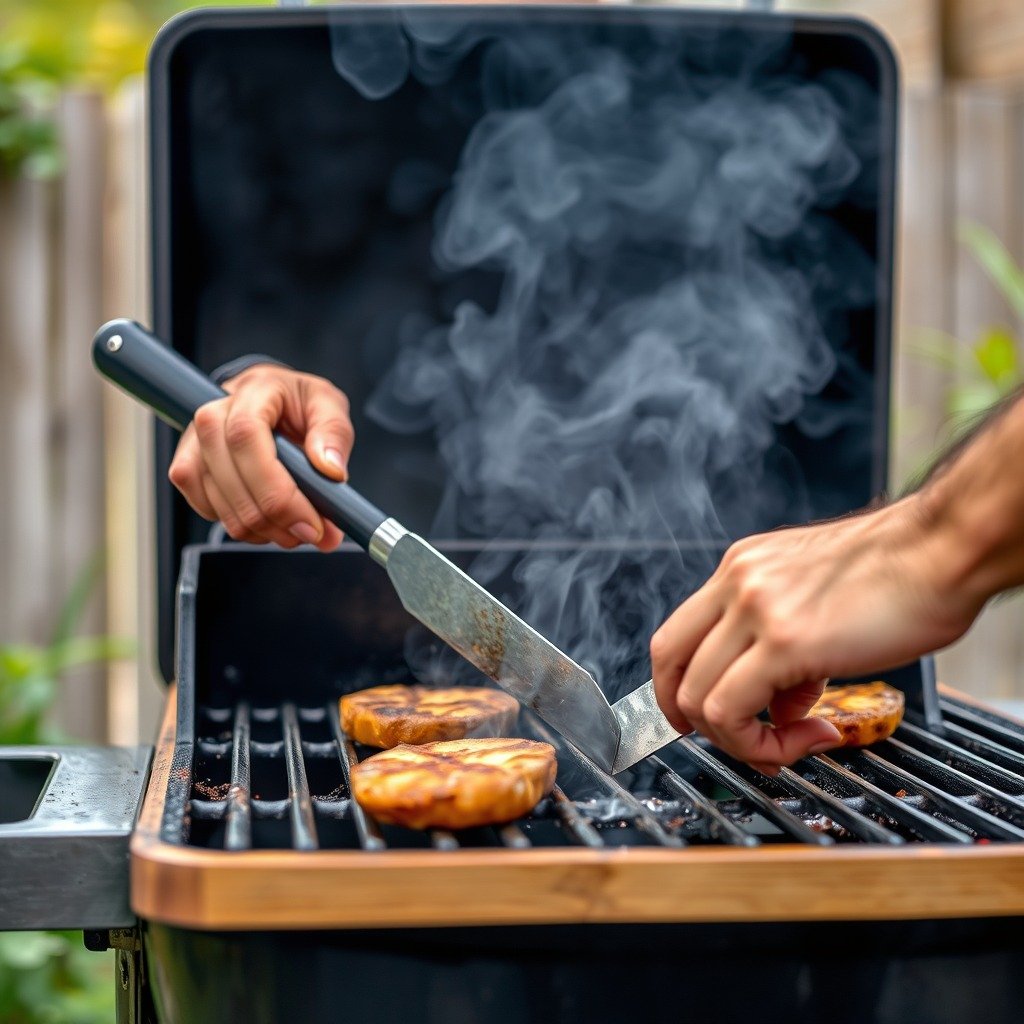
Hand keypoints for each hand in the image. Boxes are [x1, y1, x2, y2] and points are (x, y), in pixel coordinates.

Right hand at [168, 365, 353, 550]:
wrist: (272, 400)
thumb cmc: (300, 403)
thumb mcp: (329, 406)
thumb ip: (334, 434)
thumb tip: (331, 470)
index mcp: (252, 391)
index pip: (245, 439)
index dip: (277, 491)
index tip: (310, 522)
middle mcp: (213, 414)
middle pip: (230, 478)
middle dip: (275, 520)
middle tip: (315, 534)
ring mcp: (193, 444)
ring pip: (218, 503)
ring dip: (262, 529)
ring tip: (297, 529)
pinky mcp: (186, 468)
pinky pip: (206, 510)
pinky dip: (242, 526)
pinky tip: (269, 521)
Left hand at [650, 497, 978, 771]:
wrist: (945, 549)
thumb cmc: (900, 573)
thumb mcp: (815, 596)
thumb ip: (783, 641)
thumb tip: (781, 700)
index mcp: (741, 567)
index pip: (677, 635)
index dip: (679, 687)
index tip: (706, 718)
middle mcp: (736, 581)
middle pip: (670, 665)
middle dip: (696, 719)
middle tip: (741, 740)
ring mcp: (753, 608)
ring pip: (696, 698)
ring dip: (739, 740)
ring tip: (794, 739)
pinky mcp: (782, 641)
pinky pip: (731, 713)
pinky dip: (760, 745)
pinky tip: (810, 736)